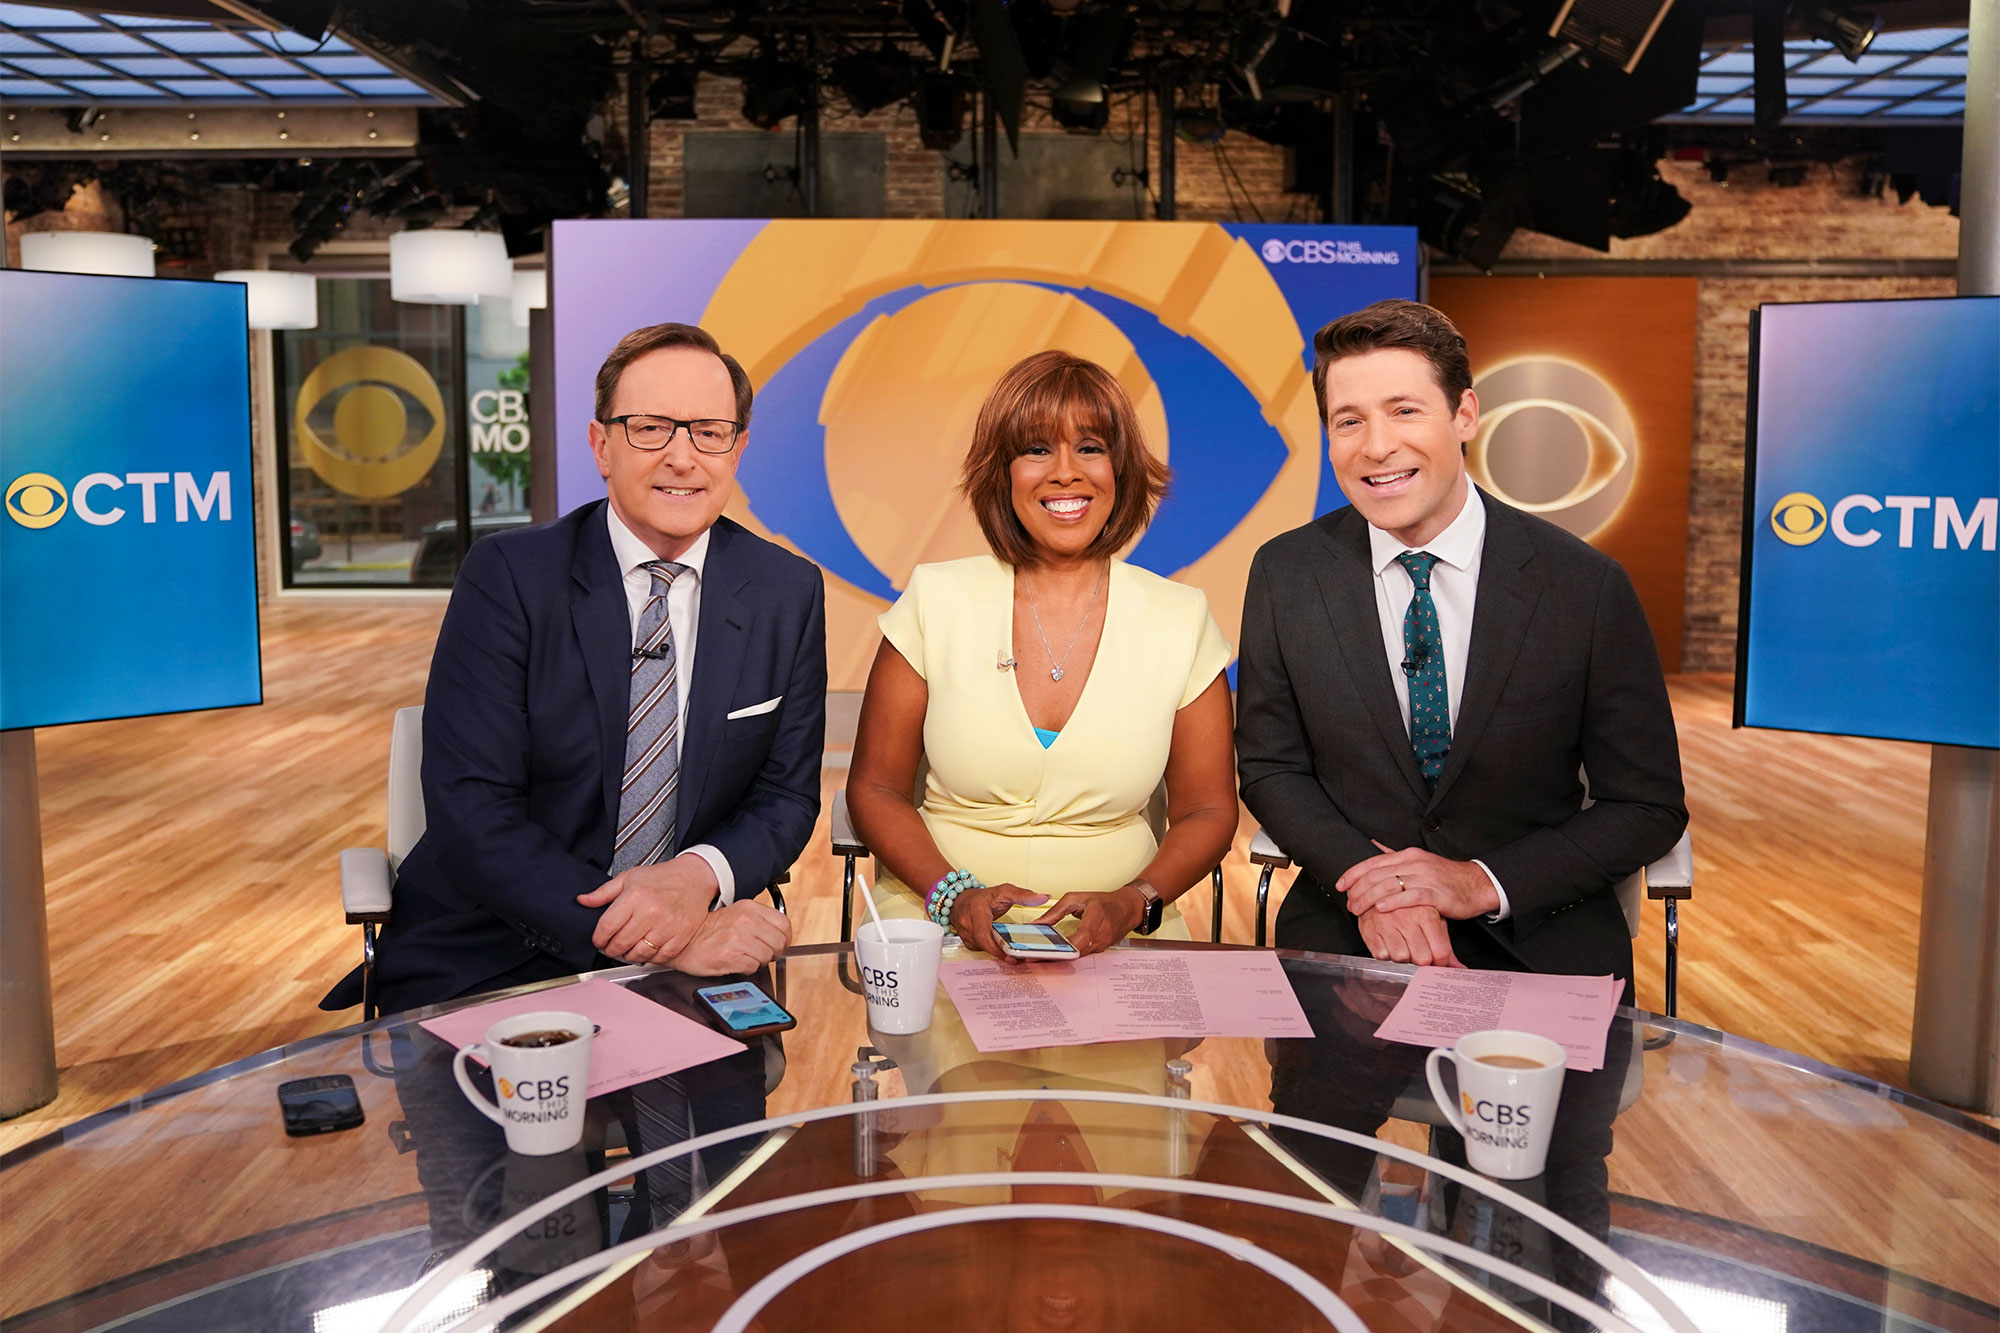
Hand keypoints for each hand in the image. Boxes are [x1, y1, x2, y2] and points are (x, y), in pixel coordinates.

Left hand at [577, 854, 718, 963]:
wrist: (694, 877)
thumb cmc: (662, 877)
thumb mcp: (629, 878)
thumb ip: (604, 892)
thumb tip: (582, 900)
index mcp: (634, 896)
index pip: (606, 927)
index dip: (598, 939)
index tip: (599, 941)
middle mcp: (651, 911)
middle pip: (621, 943)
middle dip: (611, 950)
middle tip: (611, 948)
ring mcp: (668, 925)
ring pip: (639, 953)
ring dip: (629, 956)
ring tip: (627, 951)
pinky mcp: (681, 935)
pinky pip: (660, 957)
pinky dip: (650, 958)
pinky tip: (646, 950)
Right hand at [666, 900, 790, 974]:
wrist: (685, 943)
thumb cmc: (709, 932)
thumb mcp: (736, 915)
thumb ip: (759, 921)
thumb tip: (780, 935)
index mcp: (749, 908)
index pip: (784, 924)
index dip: (785, 938)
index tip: (779, 945)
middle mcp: (745, 920)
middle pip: (779, 942)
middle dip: (774, 952)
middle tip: (763, 955)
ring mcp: (737, 938)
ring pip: (767, 956)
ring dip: (759, 961)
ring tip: (746, 957)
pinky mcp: (730, 955)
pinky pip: (753, 967)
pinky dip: (747, 969)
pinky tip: (737, 963)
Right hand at [948, 883, 1048, 962]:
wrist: (962, 900)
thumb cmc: (983, 897)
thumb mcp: (1004, 891)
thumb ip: (1024, 895)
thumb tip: (1042, 898)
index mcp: (977, 909)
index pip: (983, 933)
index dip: (995, 947)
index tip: (1009, 955)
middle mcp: (968, 923)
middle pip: (984, 944)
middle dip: (1000, 953)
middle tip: (1017, 959)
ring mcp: (965, 934)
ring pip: (983, 949)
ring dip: (997, 952)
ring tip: (1013, 955)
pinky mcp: (967, 942)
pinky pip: (980, 950)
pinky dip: (991, 950)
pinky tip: (1001, 950)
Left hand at [1033, 886, 1144, 956]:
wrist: (1127, 908)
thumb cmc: (1104, 902)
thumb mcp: (1077, 898)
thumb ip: (1055, 911)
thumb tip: (1039, 923)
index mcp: (1097, 915)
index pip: (1082, 936)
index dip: (1065, 946)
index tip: (1047, 950)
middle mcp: (1102, 933)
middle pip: (1076, 951)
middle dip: (1055, 956)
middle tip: (1034, 958)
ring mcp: (1102, 944)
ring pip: (1077, 956)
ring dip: (1060, 958)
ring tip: (1039, 959)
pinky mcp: (1099, 951)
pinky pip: (1081, 955)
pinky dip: (1068, 956)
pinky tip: (1055, 956)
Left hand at [1337, 841, 1498, 919]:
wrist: (1476, 884)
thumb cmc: (1445, 877)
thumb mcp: (1419, 861)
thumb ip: (1395, 855)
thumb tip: (1373, 845)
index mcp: (1408, 855)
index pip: (1373, 862)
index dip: (1354, 873)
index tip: (1340, 885)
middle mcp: (1415, 863)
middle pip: (1378, 874)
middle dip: (1358, 889)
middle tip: (1349, 903)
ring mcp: (1426, 877)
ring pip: (1390, 885)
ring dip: (1370, 898)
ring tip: (1358, 909)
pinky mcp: (1436, 894)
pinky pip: (1411, 897)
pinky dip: (1394, 902)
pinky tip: (1381, 909)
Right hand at [1355, 904, 1465, 967]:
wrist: (1377, 890)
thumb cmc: (1408, 907)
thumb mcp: (1432, 920)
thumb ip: (1445, 946)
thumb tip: (1459, 969)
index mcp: (1426, 914)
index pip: (1440, 951)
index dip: (1440, 963)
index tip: (1437, 962)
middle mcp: (1407, 918)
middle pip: (1422, 958)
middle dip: (1421, 960)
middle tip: (1418, 952)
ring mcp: (1387, 924)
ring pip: (1401, 958)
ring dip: (1402, 957)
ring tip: (1402, 945)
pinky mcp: (1369, 929)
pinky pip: (1381, 955)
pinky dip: (1385, 953)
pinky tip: (1388, 943)